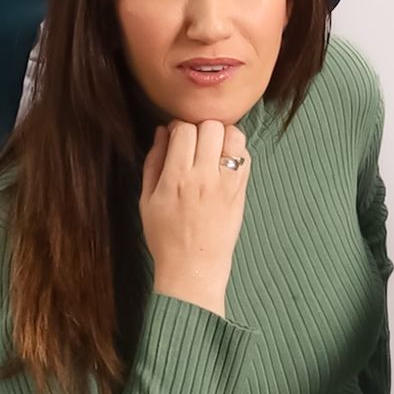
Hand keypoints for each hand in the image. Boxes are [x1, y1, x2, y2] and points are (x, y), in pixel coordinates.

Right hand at [140, 121, 249, 316]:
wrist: (194, 267)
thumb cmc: (165, 235)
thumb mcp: (147, 199)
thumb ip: (154, 161)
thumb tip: (162, 131)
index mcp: (176, 178)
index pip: (184, 129)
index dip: (179, 128)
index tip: (177, 137)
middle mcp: (204, 176)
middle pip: (211, 127)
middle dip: (201, 128)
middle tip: (195, 143)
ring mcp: (227, 182)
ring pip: (234, 135)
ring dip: (222, 136)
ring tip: (212, 149)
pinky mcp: (242, 189)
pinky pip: (246, 155)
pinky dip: (236, 151)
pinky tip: (223, 163)